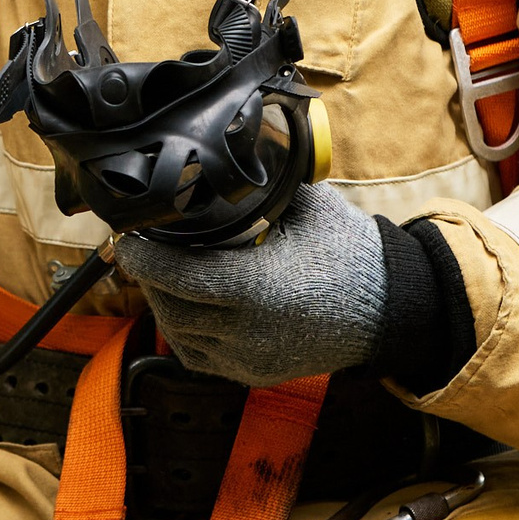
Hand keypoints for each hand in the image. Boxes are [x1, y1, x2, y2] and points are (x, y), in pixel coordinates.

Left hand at [113, 185, 386, 385]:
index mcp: (260, 288)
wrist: (389, 309)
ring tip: (163, 273)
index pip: (181, 277)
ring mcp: (251, 359)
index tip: (128, 239)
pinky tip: (186, 303)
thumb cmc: (349, 252)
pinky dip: (184, 330)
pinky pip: (199, 356)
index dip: (145, 260)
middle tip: (142, 249)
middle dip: (150, 279)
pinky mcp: (254, 374)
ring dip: (164, 304)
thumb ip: (263, 179)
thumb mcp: (308, 204)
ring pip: (181, 336)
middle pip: (172, 309)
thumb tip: (226, 145)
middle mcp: (250, 331)